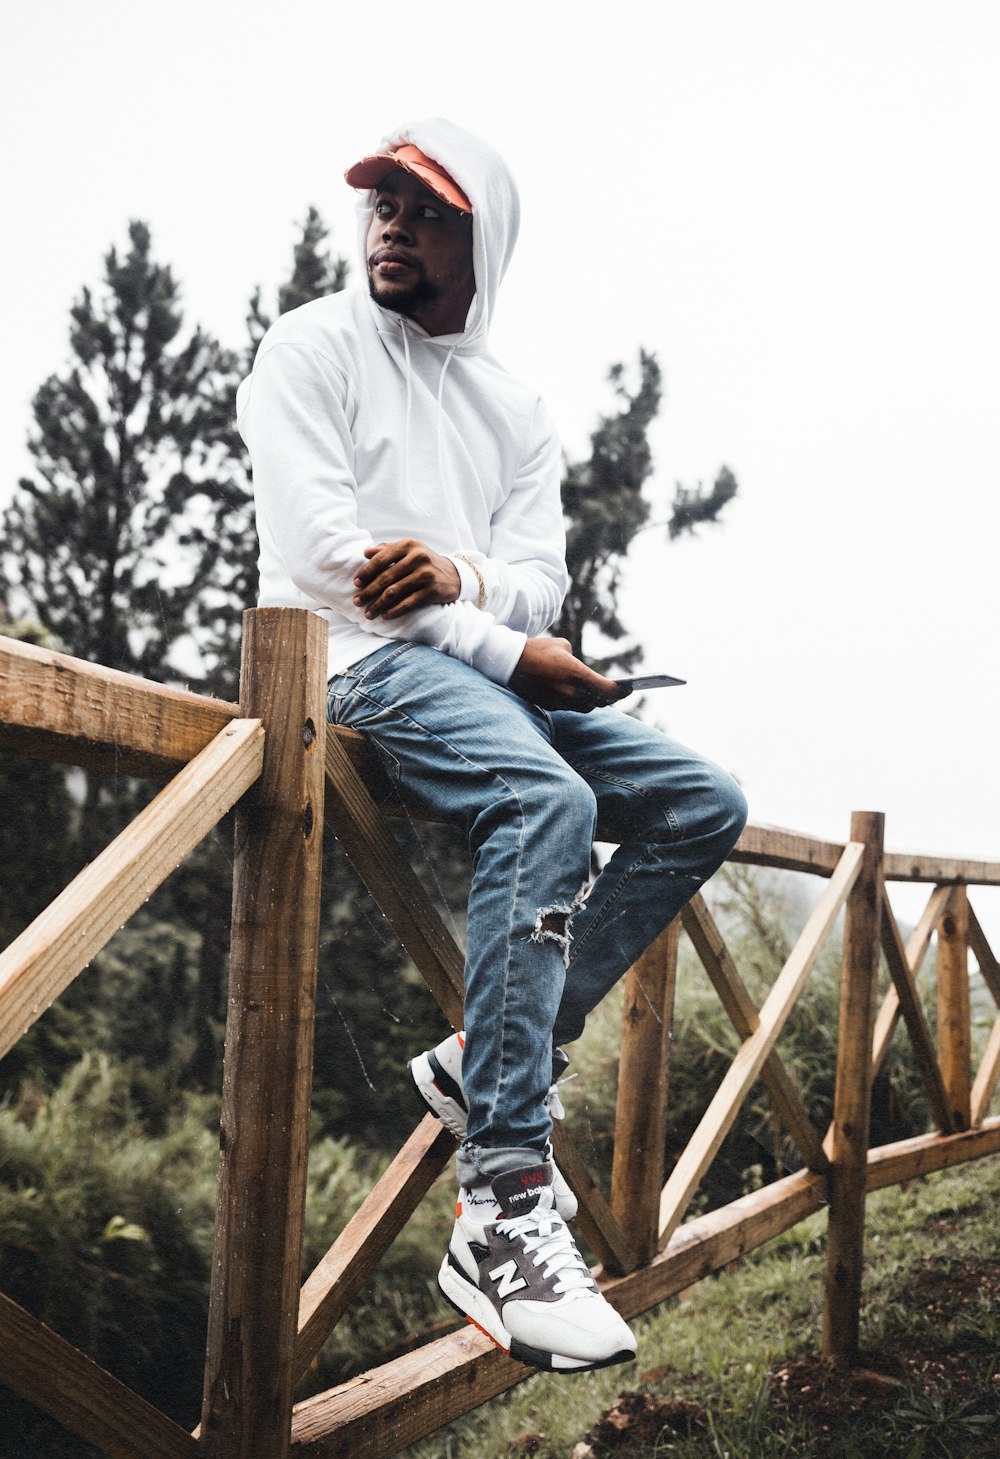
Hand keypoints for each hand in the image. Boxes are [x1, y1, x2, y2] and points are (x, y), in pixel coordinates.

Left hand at [353, 539, 461, 618]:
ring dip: (378, 604)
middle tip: (357, 601)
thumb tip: (365, 552)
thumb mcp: (409, 550)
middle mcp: (418, 557)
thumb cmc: (425, 562)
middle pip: (386, 577)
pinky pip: (408, 603)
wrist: (454, 575)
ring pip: (395, 592)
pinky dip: (395, 610)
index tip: (355, 583)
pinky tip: (385, 615)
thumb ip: (387, 549)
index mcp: (408, 545)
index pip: (381, 558)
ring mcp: (426, 574)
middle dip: (368, 591)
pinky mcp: (432, 590)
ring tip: (368, 613)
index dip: (366, 572)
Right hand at [508, 638, 628, 712]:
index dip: (621, 691)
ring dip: (594, 701)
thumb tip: (579, 670)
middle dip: (610, 697)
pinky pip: (570, 706)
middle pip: (599, 702)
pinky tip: (580, 694)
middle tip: (620, 692)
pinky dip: (578, 701)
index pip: (607, 690)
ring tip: (602, 694)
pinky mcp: (548, 705)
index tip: (629, 688)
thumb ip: (576, 660)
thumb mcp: (561, 647)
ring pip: (585, 707)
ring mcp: (558, 701)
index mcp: (576, 674)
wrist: (507, 663)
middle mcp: (569, 692)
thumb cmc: (535, 650)